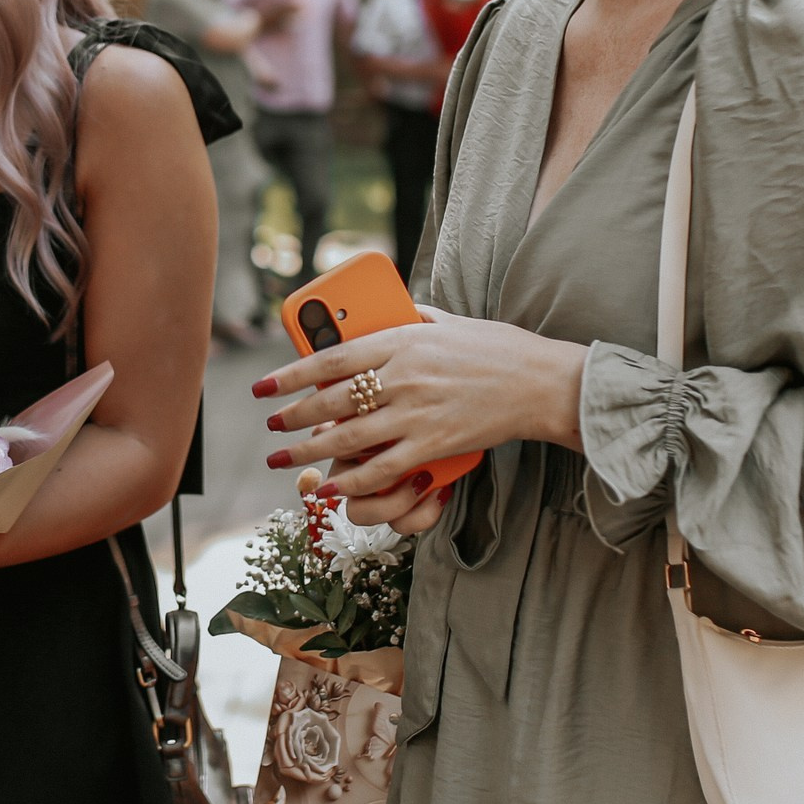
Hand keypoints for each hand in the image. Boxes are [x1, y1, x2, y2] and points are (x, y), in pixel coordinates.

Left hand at [255, 307, 583, 500]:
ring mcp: (417, 413)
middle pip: (332, 401)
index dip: (290, 375)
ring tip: (283, 458)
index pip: (331, 358)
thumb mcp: (444, 321)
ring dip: (309, 451)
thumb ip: (405, 319)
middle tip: (271, 426)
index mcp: (402, 340)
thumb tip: (372, 316)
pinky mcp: (434, 445)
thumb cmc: (494, 348)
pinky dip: (351, 482)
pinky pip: (382, 469)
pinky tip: (330, 488)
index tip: (263, 387)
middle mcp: (404, 376)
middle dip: (293, 417)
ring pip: (348, 439)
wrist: (540, 382)